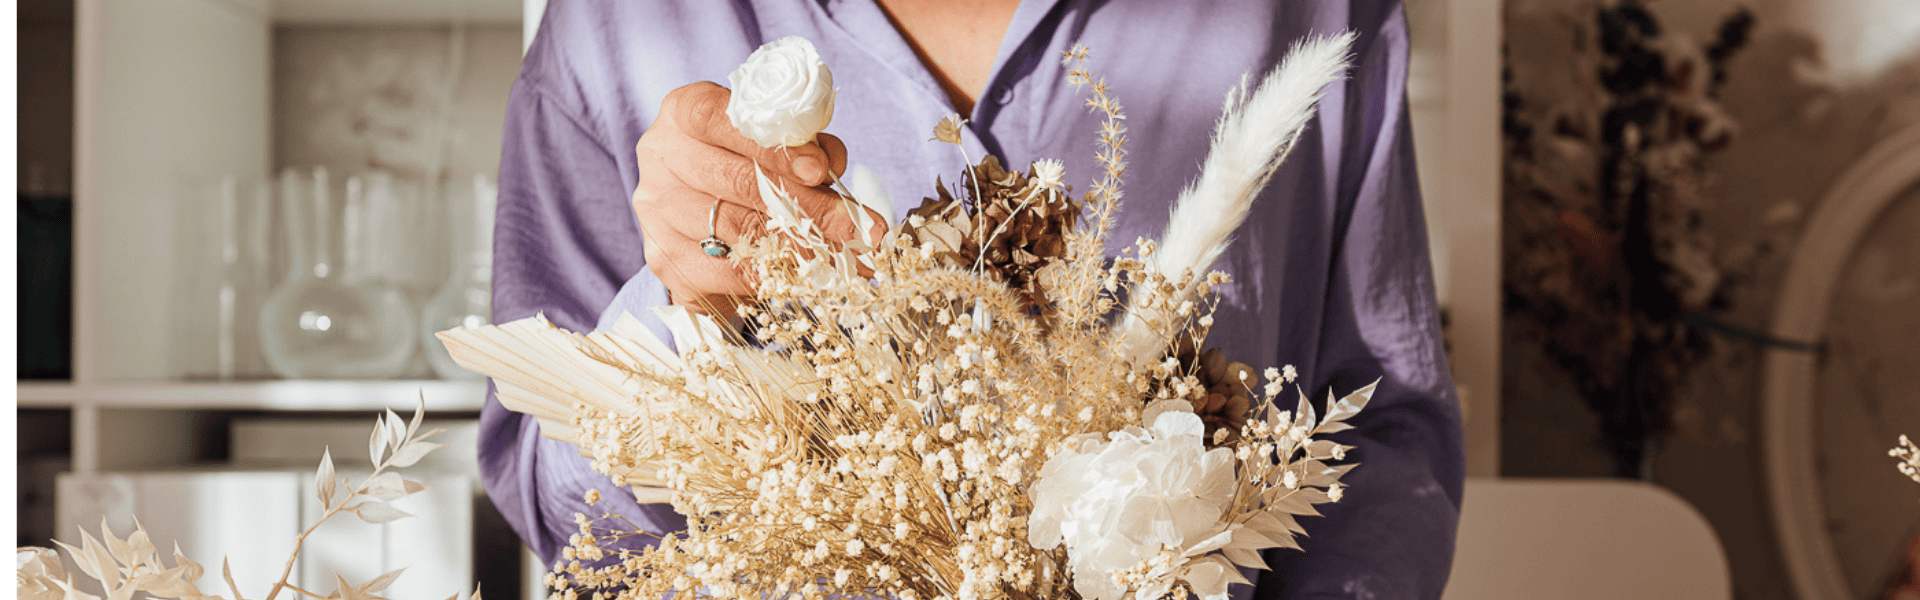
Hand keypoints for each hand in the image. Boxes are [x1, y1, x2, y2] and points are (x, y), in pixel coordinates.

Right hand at [633, 81, 881, 315]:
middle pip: (738, 182)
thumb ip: (804, 145)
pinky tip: (809, 275)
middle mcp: (661, 157)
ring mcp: (656, 211)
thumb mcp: (774, 140)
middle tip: (857, 227)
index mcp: (684, 111)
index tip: (820, 169)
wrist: (702, 212)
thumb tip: (832, 164)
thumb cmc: (745, 162)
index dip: (773, 147)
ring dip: (801, 245)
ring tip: (848, 255)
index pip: (722, 121)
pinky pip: (726, 270)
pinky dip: (772, 273)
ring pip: (737, 230)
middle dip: (807, 206)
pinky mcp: (664, 258)